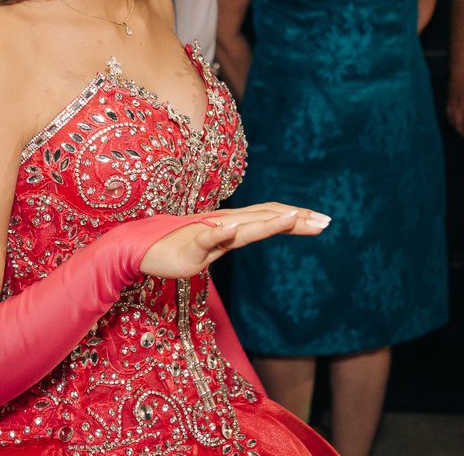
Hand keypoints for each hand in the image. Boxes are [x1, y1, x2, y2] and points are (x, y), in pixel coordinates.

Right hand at [139, 203, 329, 279]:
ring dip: (268, 222)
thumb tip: (244, 233)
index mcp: (230, 225)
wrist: (137, 247)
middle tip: (326, 221)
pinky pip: (206, 239)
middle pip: (264, 218)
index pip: (269, 216)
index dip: (295, 217)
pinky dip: (221, 233)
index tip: (321, 220)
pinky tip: (233, 230)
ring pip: (242, 226)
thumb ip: (227, 239)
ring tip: (293, 219)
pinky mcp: (189, 247)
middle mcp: (223, 224)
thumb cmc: (173, 247)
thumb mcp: (208, 246)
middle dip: (296, 218)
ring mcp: (206, 234)